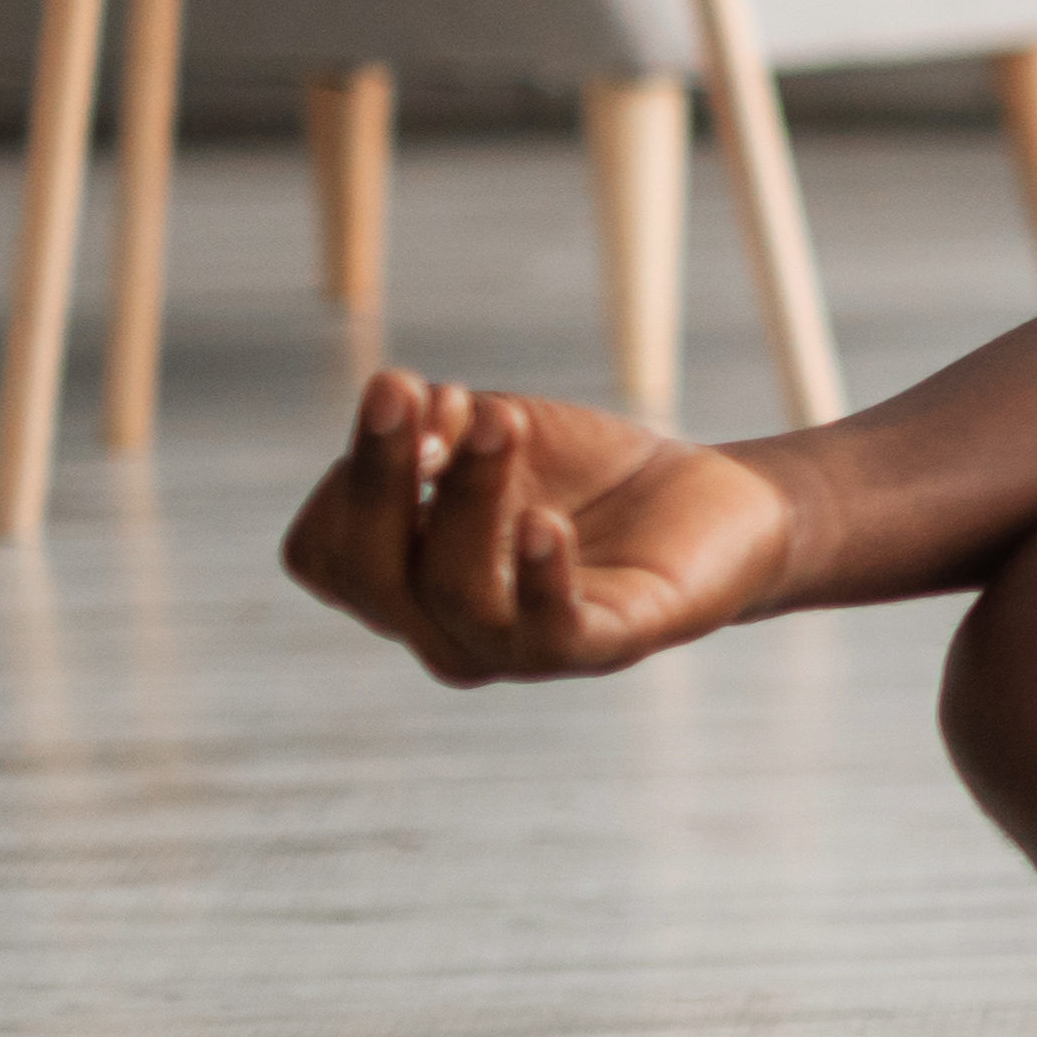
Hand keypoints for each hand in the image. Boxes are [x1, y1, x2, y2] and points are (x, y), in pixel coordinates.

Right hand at [282, 366, 801, 685]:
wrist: (711, 502)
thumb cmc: (584, 473)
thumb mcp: (498, 429)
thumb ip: (442, 427)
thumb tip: (410, 418)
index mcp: (404, 583)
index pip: (324, 552)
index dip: (350, 476)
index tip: (406, 392)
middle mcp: (442, 630)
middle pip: (373, 574)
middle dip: (379, 477)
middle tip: (406, 387)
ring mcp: (517, 649)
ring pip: (457, 592)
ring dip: (471, 497)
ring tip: (508, 422)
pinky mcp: (603, 646)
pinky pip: (551, 629)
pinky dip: (541, 575)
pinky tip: (543, 521)